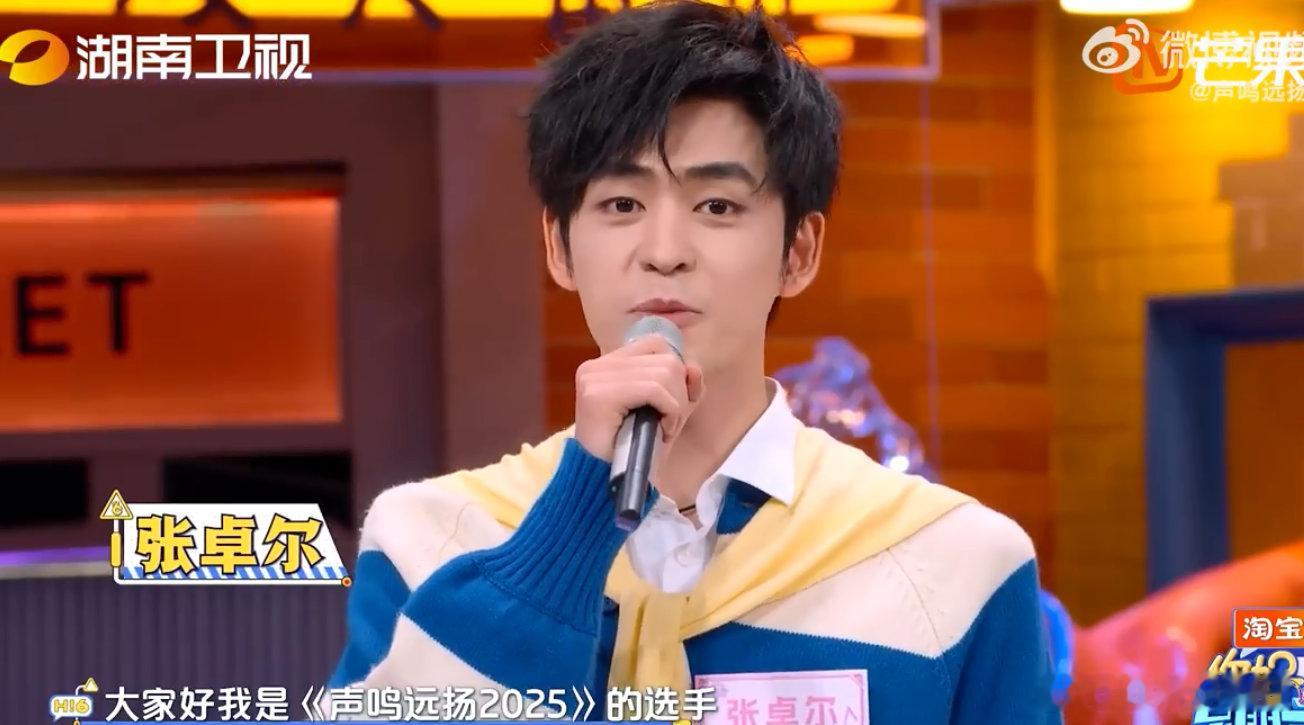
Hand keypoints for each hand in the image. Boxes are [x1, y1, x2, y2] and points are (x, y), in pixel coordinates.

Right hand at [573, 333, 704, 462]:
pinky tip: (660, 432)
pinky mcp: (598, 394)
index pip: (658, 345)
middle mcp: (598, 365)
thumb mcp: (667, 411)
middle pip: (666, 358)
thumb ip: (683, 386)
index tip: (675, 403)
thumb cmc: (634, 450)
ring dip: (675, 406)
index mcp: (609, 364)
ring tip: (661, 428)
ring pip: (664, 372)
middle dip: (679, 394)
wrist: (604, 483)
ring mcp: (595, 377)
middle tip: (666, 422)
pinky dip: (669, 412)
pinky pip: (654, 389)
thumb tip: (694, 368)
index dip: (677, 371)